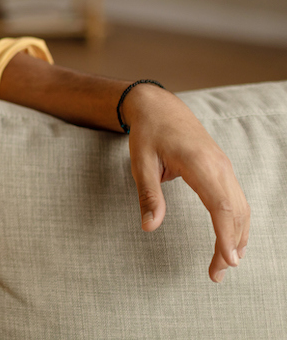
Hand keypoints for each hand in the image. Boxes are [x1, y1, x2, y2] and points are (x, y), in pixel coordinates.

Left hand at [122, 84, 249, 282]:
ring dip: (237, 238)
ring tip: (223, 265)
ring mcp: (224, 167)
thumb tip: (149, 227)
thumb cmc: (147, 134)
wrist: (159, 106)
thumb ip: (148, 195)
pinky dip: (238, 223)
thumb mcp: (140, 163)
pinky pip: (237, 200)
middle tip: (216, 274)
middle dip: (230, 246)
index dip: (226, 235)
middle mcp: (219, 166)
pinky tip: (231, 242)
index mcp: (199, 163)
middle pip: (236, 212)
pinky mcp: (223, 170)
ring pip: (241, 208)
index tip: (227, 261)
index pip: (221, 205)